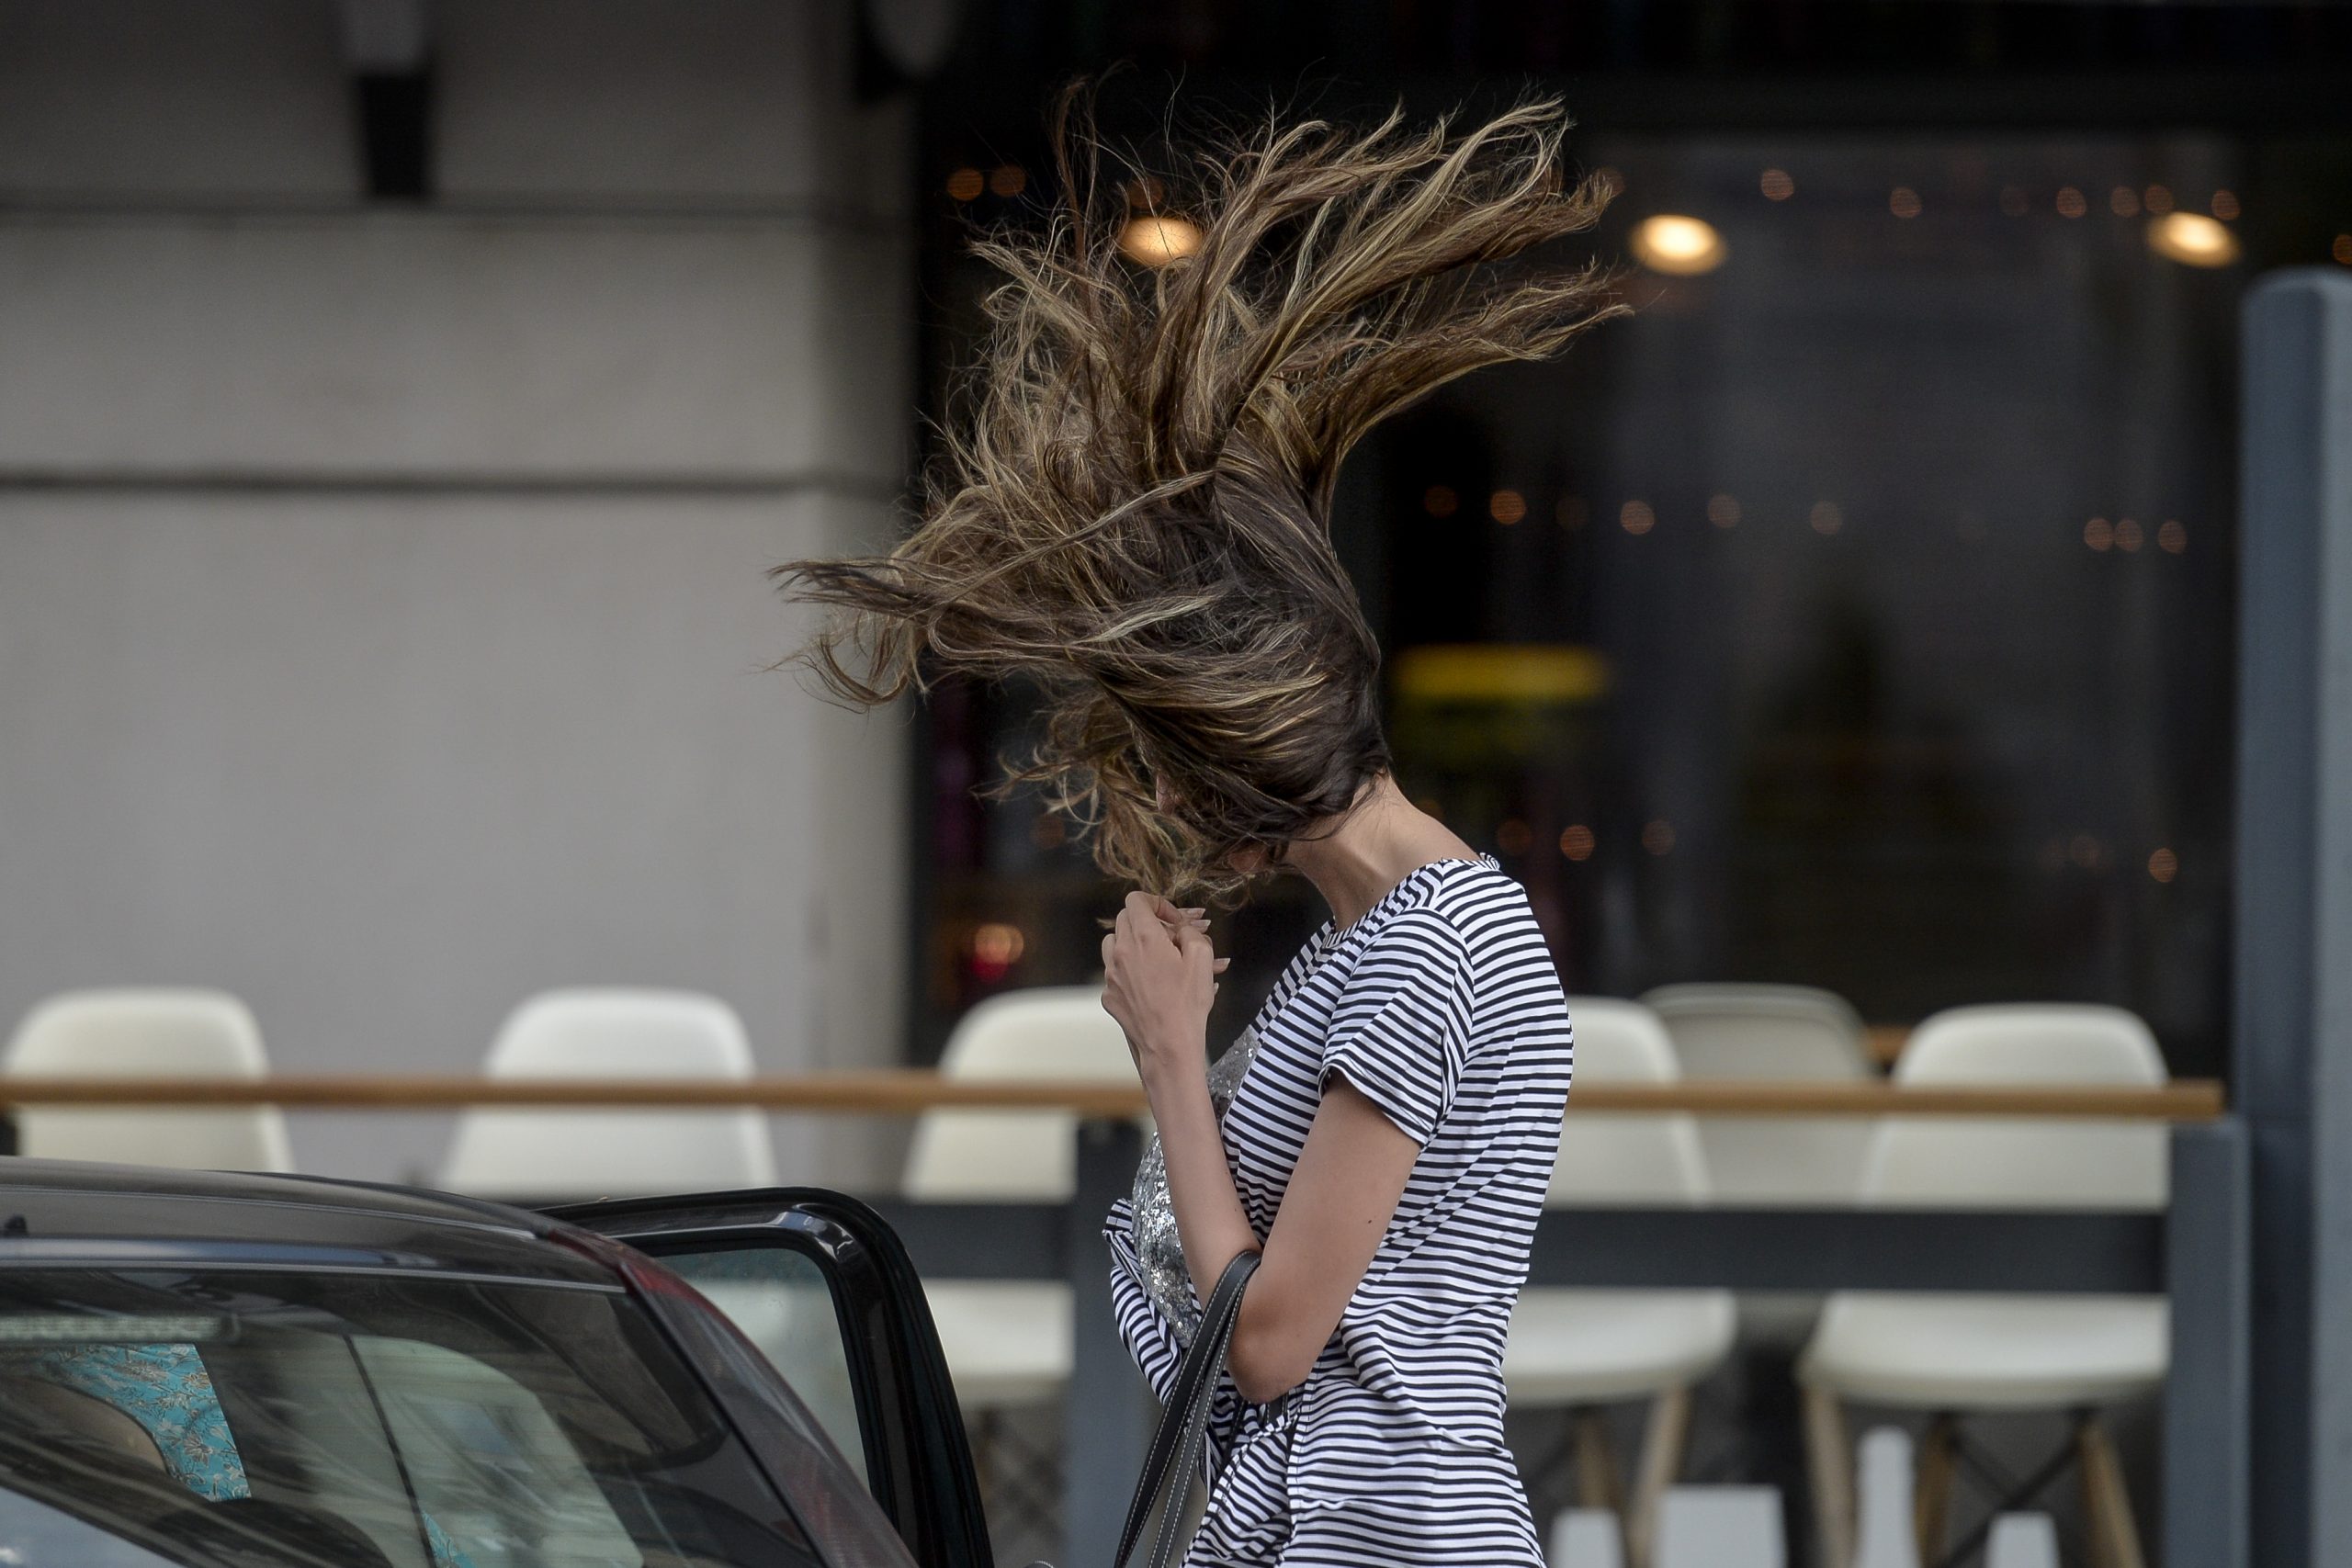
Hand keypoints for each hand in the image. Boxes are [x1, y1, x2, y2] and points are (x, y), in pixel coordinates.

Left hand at [1100, 891, 1228, 1085]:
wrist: (1168, 1046)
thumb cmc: (1188, 1003)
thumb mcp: (1202, 959)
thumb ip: (1190, 932)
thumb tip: (1180, 929)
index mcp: (1144, 938)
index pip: (1136, 900)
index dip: (1158, 904)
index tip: (1175, 921)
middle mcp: (1121, 952)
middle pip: (1125, 919)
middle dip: (1149, 923)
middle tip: (1173, 939)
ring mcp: (1110, 975)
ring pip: (1114, 943)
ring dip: (1133, 942)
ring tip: (1157, 957)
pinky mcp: (1108, 995)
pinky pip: (1115, 972)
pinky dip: (1130, 970)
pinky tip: (1151, 984)